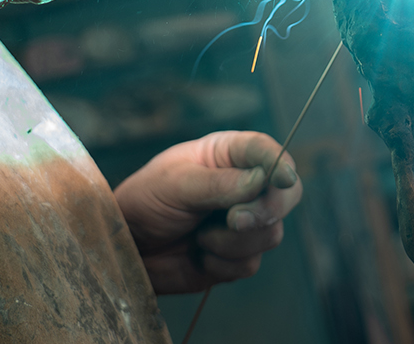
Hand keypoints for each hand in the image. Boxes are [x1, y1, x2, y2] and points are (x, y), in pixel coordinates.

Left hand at [113, 131, 302, 292]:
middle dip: (266, 210)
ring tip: (199, 237)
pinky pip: (250, 263)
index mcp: (228, 155)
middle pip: (286, 194)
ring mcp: (243, 222)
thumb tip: (262, 179)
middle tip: (234, 220)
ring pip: (270, 233)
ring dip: (233, 241)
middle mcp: (243, 185)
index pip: (266, 151)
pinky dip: (223, 263)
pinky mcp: (236, 255)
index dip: (279, 163)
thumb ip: (219, 183)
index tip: (283, 179)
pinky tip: (199, 255)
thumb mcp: (176, 184)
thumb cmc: (145, 200)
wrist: (127, 247)